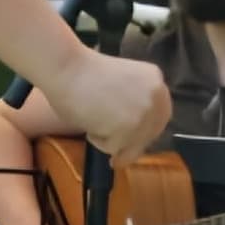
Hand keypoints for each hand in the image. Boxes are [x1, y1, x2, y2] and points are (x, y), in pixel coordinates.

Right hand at [46, 51, 172, 160]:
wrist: (65, 66)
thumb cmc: (82, 73)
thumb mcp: (122, 84)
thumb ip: (135, 103)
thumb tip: (134, 135)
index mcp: (155, 80)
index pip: (160, 115)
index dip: (145, 131)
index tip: (133, 142)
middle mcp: (157, 95)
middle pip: (151, 133)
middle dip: (132, 144)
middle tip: (117, 158)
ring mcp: (145, 112)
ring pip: (132, 143)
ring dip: (111, 141)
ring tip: (91, 121)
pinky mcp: (130, 127)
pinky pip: (114, 147)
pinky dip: (98, 140)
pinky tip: (88, 122)